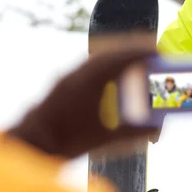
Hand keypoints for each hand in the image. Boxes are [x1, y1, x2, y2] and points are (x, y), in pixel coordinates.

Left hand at [7, 43, 158, 158]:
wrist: (33, 144)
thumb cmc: (67, 141)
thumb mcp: (105, 139)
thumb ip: (134, 133)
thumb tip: (158, 129)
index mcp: (93, 81)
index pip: (123, 57)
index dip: (143, 51)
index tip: (159, 50)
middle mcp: (80, 71)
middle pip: (112, 50)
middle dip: (134, 47)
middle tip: (154, 49)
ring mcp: (70, 74)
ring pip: (100, 54)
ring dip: (120, 52)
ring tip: (138, 55)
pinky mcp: (64, 80)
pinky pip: (91, 62)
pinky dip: (107, 60)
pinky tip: (114, 69)